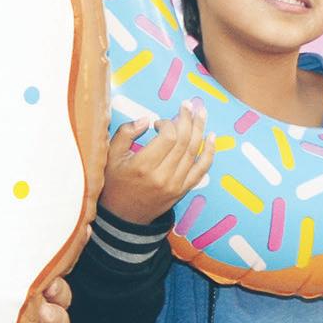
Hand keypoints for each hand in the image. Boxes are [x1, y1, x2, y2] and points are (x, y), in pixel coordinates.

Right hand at [97, 102, 211, 223]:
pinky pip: (201, 169)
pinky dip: (209, 152)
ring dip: (200, 129)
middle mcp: (162, 176)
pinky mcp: (182, 190)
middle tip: (188, 105)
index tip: (158, 122)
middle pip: (184, 141)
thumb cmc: (114, 184)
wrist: (123, 217)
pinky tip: (212, 137)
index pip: (168, 137)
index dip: (167, 123)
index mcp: (143, 166)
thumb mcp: (110, 157)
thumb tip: (146, 120)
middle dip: (188, 119)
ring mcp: (175, 185)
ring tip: (202, 113)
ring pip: (194, 152)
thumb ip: (125, 134)